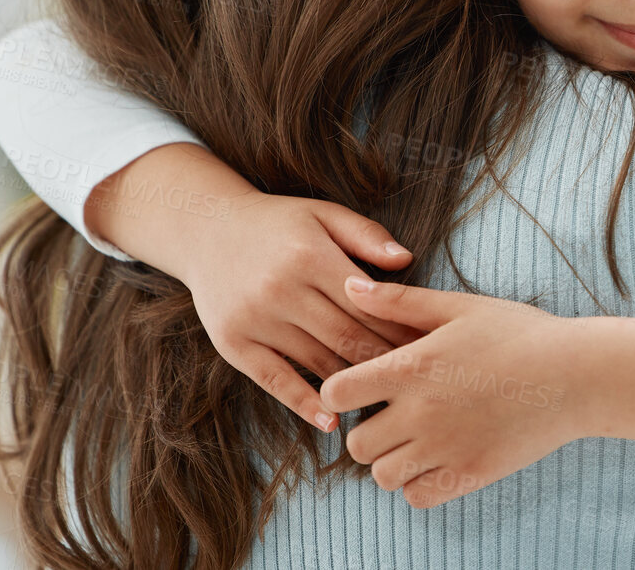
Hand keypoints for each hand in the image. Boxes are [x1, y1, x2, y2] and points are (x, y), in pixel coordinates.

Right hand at [88, 144, 424, 430]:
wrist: (207, 228)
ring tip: (386, 399)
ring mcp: (254, 318)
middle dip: (385, 361)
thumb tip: (406, 261)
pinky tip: (331, 418)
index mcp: (309, 254)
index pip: (367, 304)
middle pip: (346, 337)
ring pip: (317, 361)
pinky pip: (275, 380)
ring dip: (354, 384)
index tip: (428, 348)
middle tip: (416, 382)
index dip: (400, 329)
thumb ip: (366, 236)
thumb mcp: (323, 215)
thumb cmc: (278, 224)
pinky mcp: (233, 343)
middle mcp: (280, 288)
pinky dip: (304, 404)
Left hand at [319, 278, 585, 507]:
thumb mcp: (458, 307)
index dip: (340, 391)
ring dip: (391, 460)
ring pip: (382, 476)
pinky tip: (438, 457)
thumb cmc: (518, 333)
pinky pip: (417, 497)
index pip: (336, 393)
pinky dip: (419, 483)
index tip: (360, 388)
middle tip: (393, 415)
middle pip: (356, 444)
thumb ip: (399, 302)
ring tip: (416, 439)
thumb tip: (348, 288)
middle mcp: (420, 412)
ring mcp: (445, 448)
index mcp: (411, 367)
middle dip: (368, 430)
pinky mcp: (469, 474)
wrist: (576, 375)